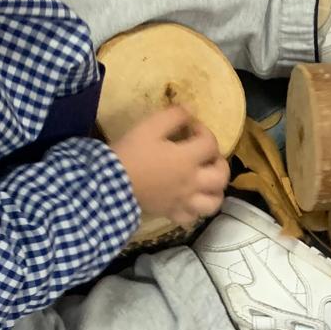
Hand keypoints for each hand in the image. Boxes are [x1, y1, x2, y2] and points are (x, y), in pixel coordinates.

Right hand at [113, 106, 227, 226]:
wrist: (109, 184)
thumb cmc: (129, 153)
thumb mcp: (149, 127)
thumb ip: (173, 116)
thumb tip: (189, 111)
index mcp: (188, 159)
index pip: (210, 143)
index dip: (203, 131)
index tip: (190, 126)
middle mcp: (192, 182)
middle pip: (221, 176)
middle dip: (219, 162)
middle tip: (207, 155)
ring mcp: (184, 201)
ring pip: (214, 202)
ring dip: (215, 190)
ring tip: (206, 182)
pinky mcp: (171, 214)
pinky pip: (192, 218)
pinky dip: (195, 210)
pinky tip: (189, 200)